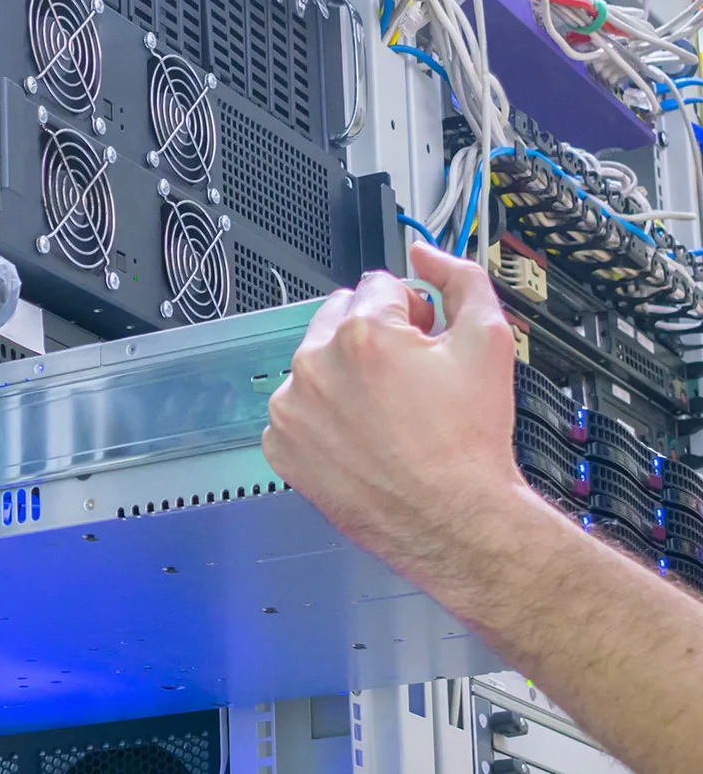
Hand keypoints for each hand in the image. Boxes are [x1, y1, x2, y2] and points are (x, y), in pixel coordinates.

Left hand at [262, 244, 527, 619]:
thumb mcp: (490, 340)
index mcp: (361, 331)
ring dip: (347, 378)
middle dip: (374, 340)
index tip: (425, 346)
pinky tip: (363, 440)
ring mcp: (293, 411)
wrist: (455, 521)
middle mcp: (316, 366)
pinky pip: (298, 412)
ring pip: (318, 366)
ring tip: (389, 417)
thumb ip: (460, 278)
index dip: (412, 314)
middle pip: (341, 320)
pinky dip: (325, 420)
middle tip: (411, 384)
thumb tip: (426, 252)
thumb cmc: (469, 444)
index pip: (379, 287)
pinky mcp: (283, 449)